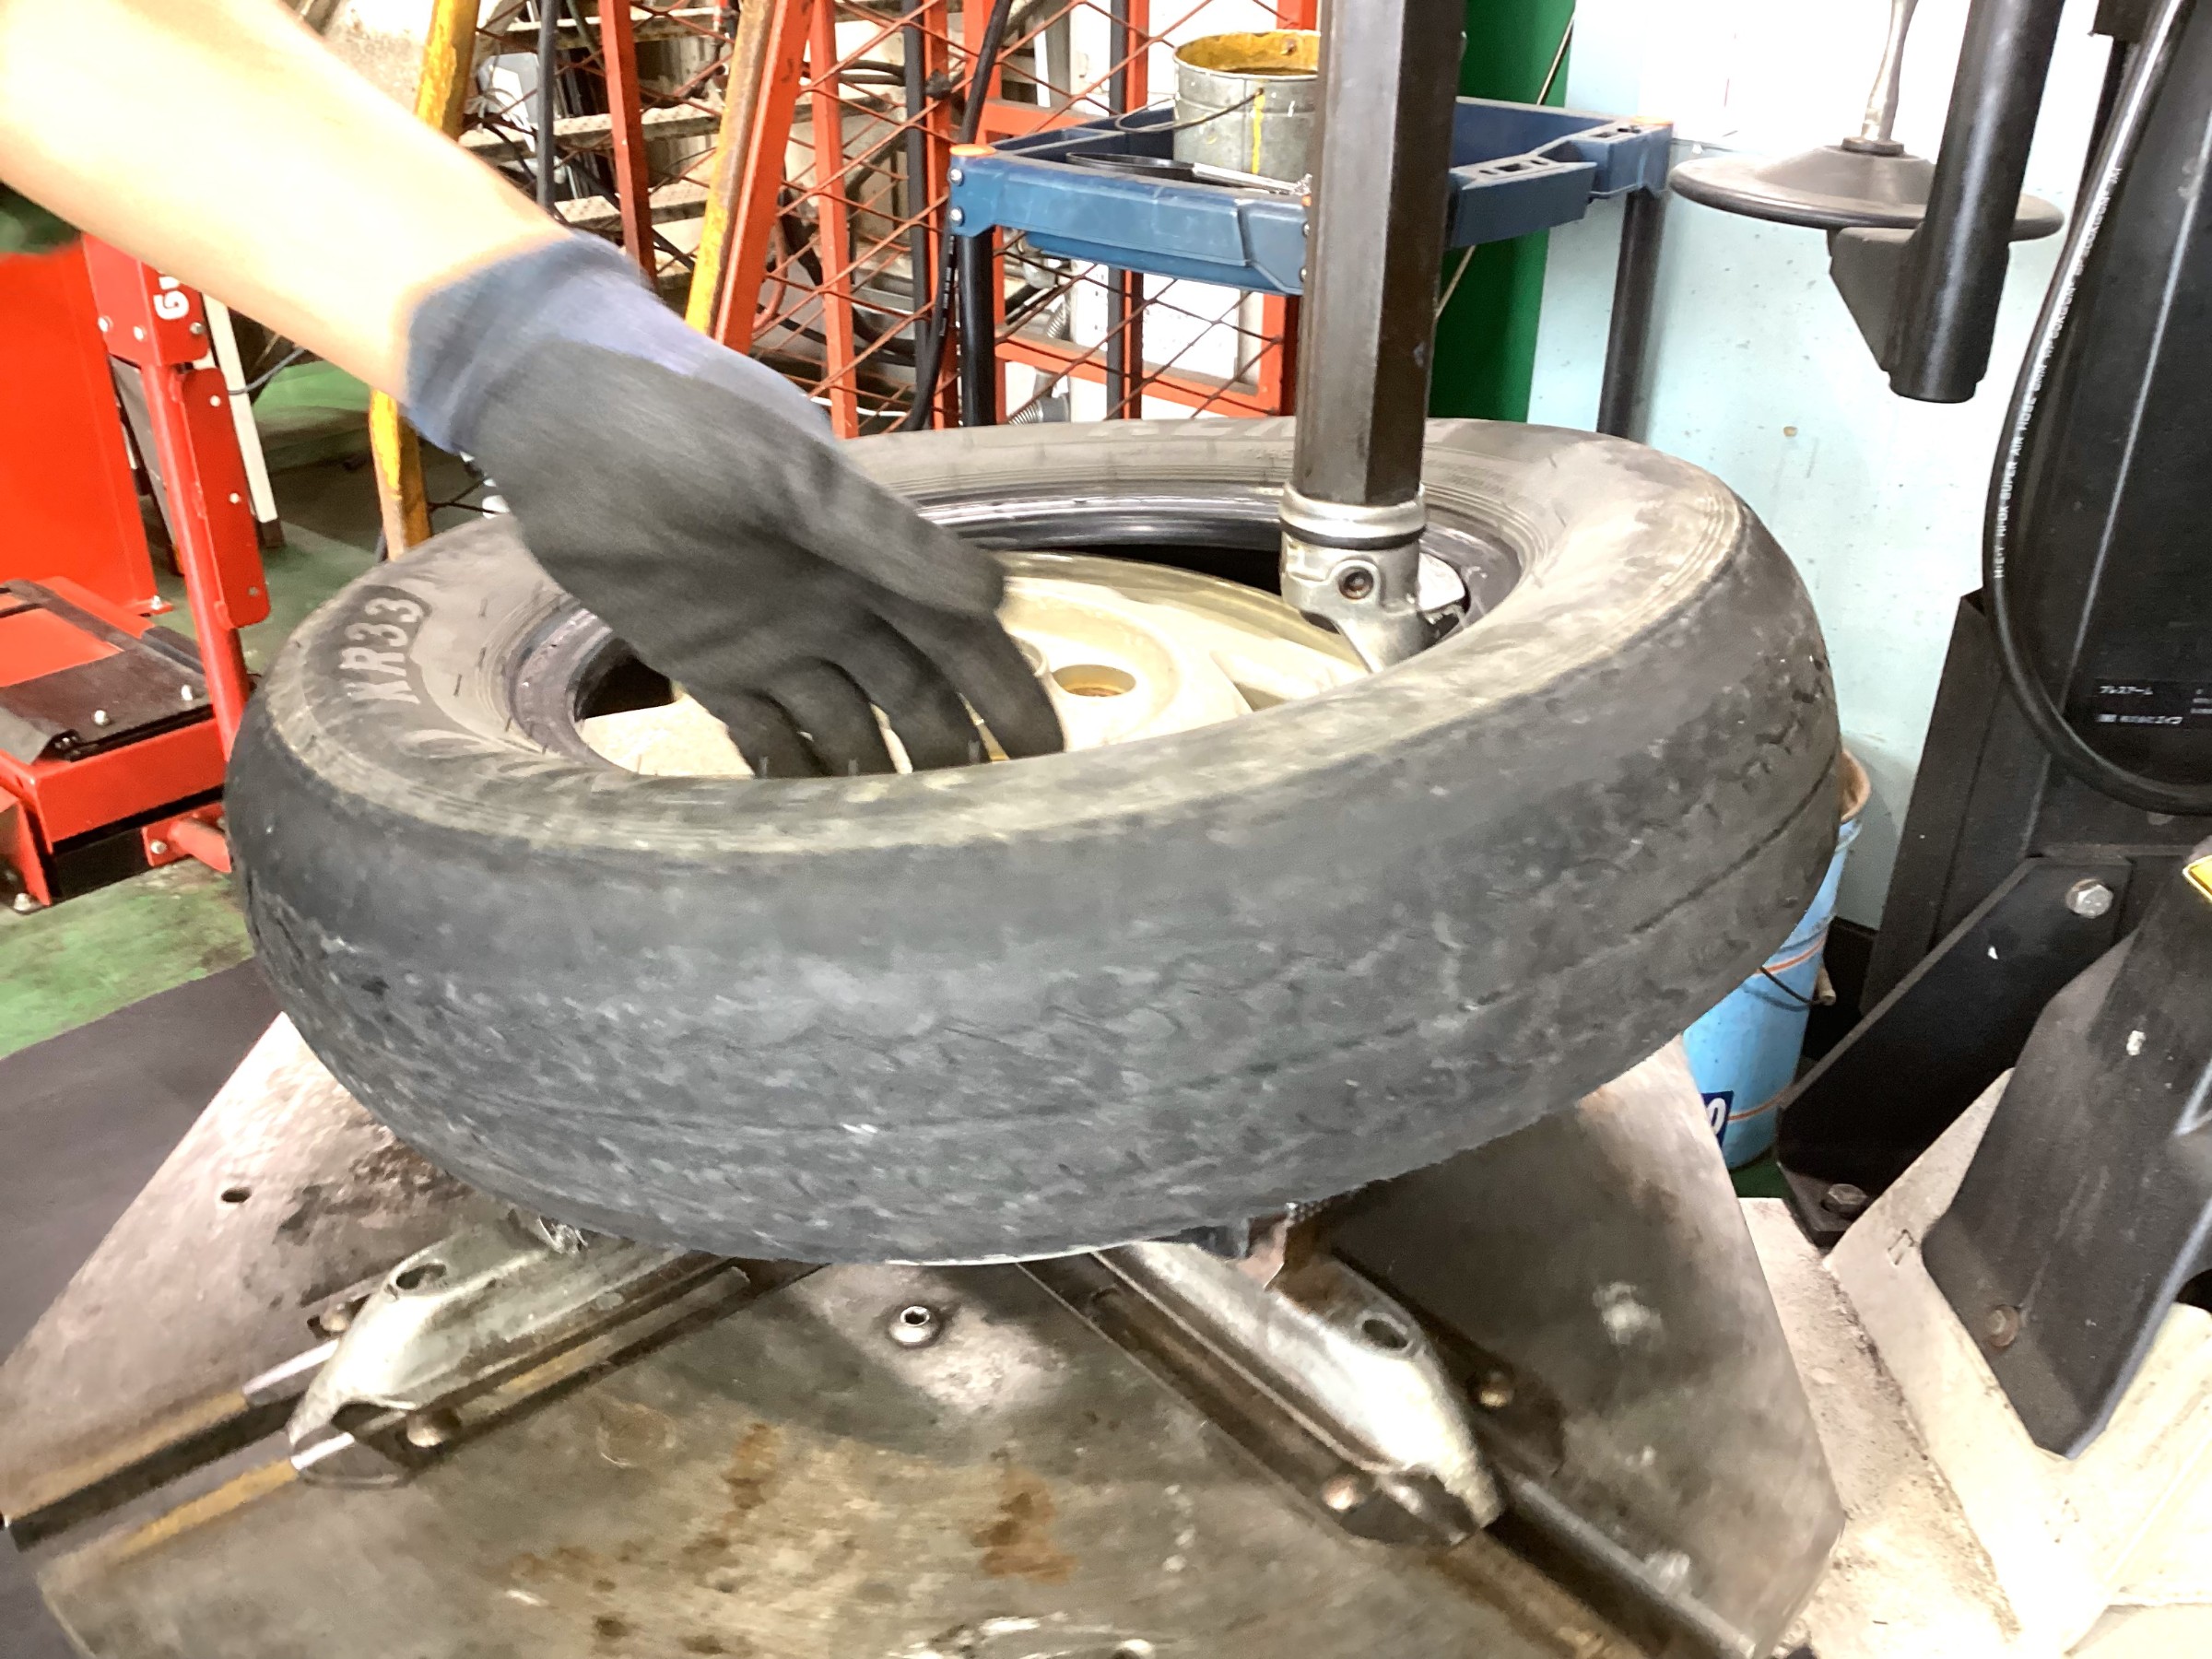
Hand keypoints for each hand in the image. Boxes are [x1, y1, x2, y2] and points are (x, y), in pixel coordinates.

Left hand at [403, 237, 1061, 775]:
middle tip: (982, 833)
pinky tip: (809, 829)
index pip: (960, 641)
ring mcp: (771, 639)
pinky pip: (762, 734)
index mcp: (869, 557)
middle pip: (912, 698)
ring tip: (902, 850)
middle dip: (950, 758)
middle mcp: (834, 606)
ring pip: (844, 726)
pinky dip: (788, 777)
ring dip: (873, 779)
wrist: (563, 417)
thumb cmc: (683, 425)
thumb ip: (889, 540)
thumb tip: (998, 600)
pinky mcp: (704, 662)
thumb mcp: (793, 476)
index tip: (1047, 760)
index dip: (1006, 696)